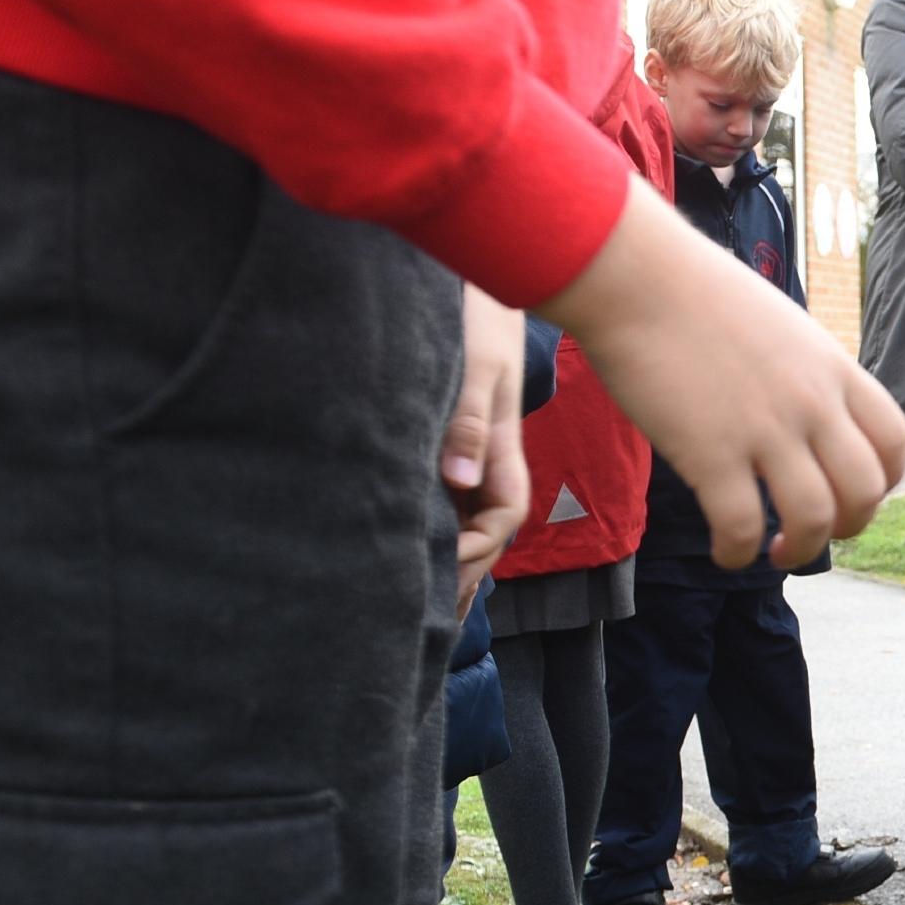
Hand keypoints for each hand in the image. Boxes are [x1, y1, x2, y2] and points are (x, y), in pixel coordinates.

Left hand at [443, 284, 529, 618]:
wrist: (479, 278)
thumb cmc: (474, 319)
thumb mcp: (472, 367)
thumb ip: (467, 421)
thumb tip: (458, 481)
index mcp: (503, 450)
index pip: (500, 518)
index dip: (475, 551)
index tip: (441, 570)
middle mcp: (488, 461)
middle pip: (483, 532)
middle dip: (461, 576)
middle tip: (424, 626)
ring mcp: (469, 454)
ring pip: (462, 519)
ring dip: (444, 559)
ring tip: (412, 608)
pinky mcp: (446, 443)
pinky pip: (442, 498)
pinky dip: (428, 529)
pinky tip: (401, 550)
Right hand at [538, 180, 904, 568]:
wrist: (636, 277)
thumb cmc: (697, 296)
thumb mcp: (783, 328)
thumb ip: (807, 375)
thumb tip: (810, 419)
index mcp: (833, 369)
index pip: (893, 439)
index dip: (883, 480)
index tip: (854, 494)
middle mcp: (811, 403)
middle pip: (864, 490)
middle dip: (849, 526)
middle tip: (815, 532)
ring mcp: (764, 429)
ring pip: (814, 519)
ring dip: (800, 551)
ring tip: (774, 552)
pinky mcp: (710, 454)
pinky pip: (741, 528)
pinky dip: (738, 554)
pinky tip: (726, 552)